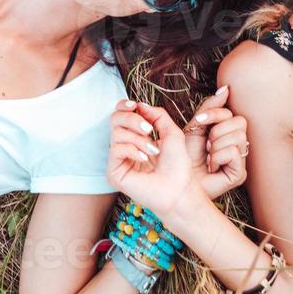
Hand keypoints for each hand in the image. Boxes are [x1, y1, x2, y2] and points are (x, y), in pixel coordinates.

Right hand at [106, 100, 206, 221]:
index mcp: (135, 136)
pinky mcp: (113, 173)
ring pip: (116, 133)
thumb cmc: (177, 164)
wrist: (179, 189)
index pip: (120, 115)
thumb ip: (156, 115)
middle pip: (115, 119)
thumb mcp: (171, 131)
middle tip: (148, 129)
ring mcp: (117, 160)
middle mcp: (124, 147)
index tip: (134, 105)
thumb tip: (139, 104)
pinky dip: (132, 149)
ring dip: (138, 138)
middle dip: (133, 119)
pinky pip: (116, 149)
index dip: (124, 106)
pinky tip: (144, 158)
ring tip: (153, 150)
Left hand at [183, 86, 249, 199]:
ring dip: (215, 146)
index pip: (231, 113)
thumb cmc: (186, 155)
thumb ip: (210, 108)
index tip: (199, 120)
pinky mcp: (240, 174)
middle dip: (216, 131)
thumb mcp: (196, 126)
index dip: (215, 114)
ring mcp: (241, 159)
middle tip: (206, 145)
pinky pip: (234, 152)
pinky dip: (218, 158)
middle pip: (239, 122)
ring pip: (237, 137)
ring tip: (208, 157)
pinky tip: (212, 166)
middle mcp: (238, 144)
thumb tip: (226, 88)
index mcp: (227, 131)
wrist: (177, 179)